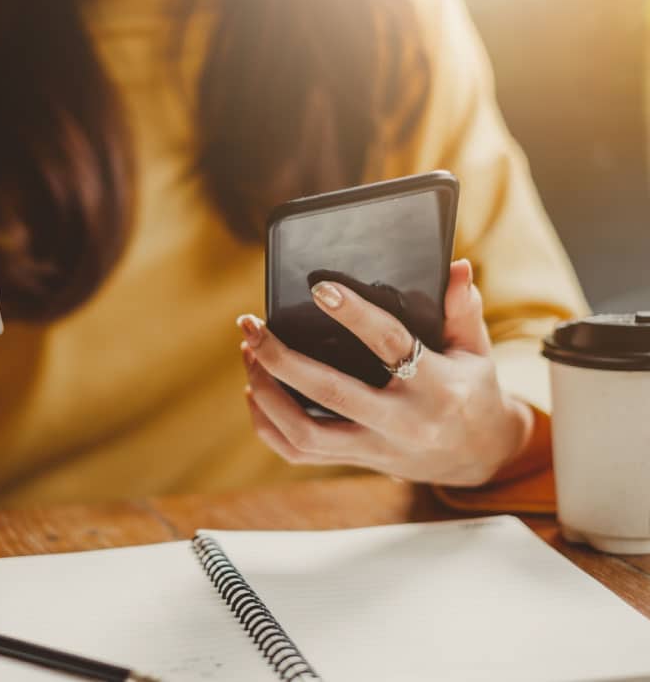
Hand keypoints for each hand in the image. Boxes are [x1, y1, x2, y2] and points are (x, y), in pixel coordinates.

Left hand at [238, 260, 532, 485]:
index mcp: (437, 387)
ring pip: (304, 432)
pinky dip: (268, 424)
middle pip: (330, 392)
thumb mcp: (477, 350)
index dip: (354, 315)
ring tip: (250, 353)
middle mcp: (402, 422)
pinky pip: (298, 452)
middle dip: (281, 358)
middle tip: (252, 325)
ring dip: (267, 392)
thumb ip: (463, 309)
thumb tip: (454, 266)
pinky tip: (254, 391)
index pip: (390, 344)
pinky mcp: (355, 461)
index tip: (319, 288)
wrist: (478, 456)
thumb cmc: (472, 391)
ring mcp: (375, 447)